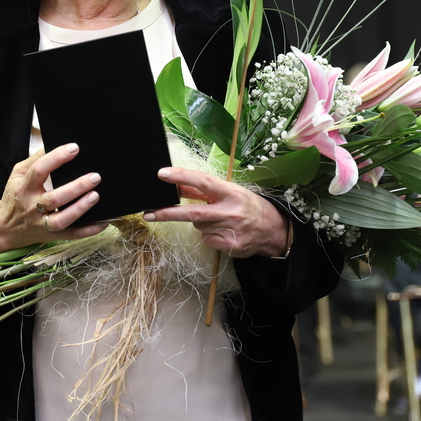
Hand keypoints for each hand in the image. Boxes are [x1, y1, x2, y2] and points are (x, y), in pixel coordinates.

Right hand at [0, 143, 107, 260]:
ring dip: (80, 208)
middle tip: (95, 176)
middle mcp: (32, 207)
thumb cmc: (16, 196)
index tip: (74, 148)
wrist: (6, 228)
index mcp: (24, 187)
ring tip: (95, 195)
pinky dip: (89, 229)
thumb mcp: (17, 174)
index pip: (39, 171)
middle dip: (76, 187)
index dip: (56, 158)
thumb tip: (53, 144)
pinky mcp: (53, 235)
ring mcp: (43, 223)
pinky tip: (103, 221)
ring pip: (62, 220)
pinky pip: (72, 235)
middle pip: (54, 198)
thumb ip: (34, 159)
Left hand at [142, 167, 289, 257]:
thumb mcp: (229, 192)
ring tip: (217, 220)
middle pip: (192, 212)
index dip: (181, 177)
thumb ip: (204, 191)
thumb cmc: (248, 206)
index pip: (203, 182)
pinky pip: (206, 239)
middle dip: (167, 213)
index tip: (163, 174)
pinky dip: (208, 235)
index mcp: (231, 192)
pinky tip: (222, 231)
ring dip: (199, 222)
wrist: (272, 230)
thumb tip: (178, 185)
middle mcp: (230, 211)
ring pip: (198, 226)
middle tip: (149, 212)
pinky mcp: (228, 246)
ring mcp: (229, 230)